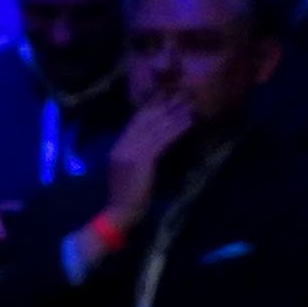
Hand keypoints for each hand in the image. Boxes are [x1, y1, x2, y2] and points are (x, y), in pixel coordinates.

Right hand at [101, 92, 196, 233]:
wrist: (120, 213)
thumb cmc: (129, 196)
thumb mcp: (131, 171)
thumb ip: (138, 156)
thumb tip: (156, 143)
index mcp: (118, 147)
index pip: (135, 121)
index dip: (151, 107)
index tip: (167, 95)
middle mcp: (122, 146)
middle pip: (145, 120)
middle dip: (164, 105)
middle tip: (181, 93)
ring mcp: (130, 152)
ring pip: (155, 128)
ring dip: (174, 114)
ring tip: (189, 104)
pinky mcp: (141, 160)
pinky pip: (161, 141)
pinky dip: (176, 130)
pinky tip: (188, 122)